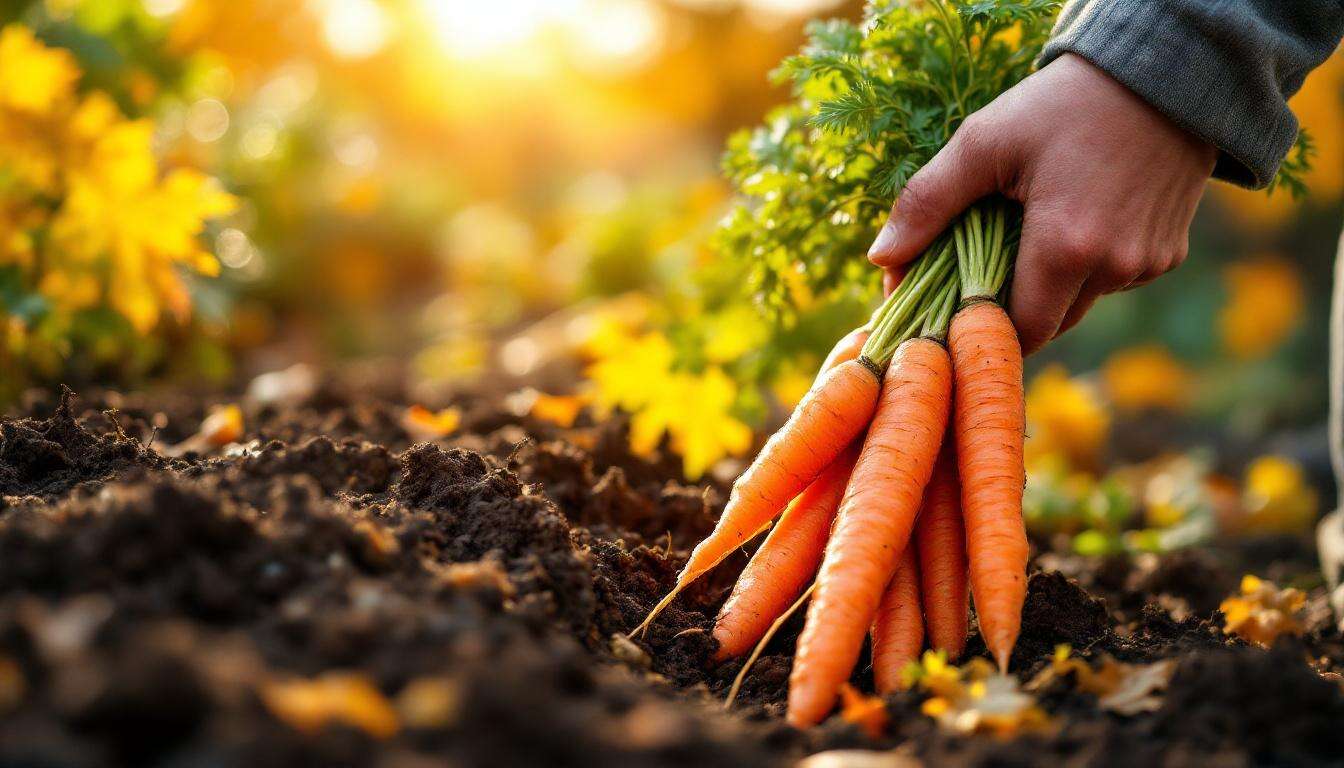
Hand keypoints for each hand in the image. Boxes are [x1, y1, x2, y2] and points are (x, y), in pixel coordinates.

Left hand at [867, 53, 1216, 353]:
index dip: (977, 328)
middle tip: (974, 276)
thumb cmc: (1065, 103)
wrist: (1166, 71)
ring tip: (1021, 240)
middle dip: (1009, 309)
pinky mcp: (1169, 254)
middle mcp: (1114, 267)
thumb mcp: (984, 141)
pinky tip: (1070, 223)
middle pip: (1047, 325)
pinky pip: (1113, 281)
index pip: (1014, 333)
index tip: (946, 311)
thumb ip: (927, 202)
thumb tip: (880, 259)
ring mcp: (1147, 264)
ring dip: (1048, 287)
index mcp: (1066, 248)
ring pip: (1080, 303)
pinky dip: (1085, 268)